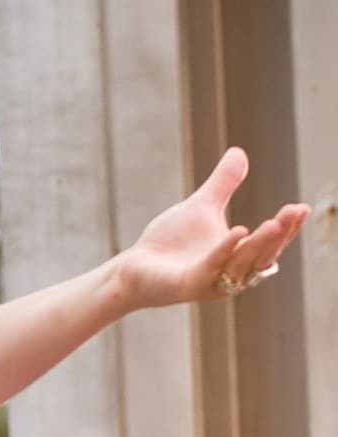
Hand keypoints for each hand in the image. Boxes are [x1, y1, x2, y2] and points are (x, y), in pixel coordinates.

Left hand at [117, 147, 308, 308]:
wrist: (134, 267)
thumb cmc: (170, 242)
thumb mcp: (203, 207)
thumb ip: (224, 183)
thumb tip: (239, 151)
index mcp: (239, 257)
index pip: (269, 244)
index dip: (287, 228)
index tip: (301, 207)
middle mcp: (232, 274)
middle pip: (262, 255)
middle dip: (279, 234)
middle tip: (294, 212)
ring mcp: (212, 282)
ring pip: (242, 263)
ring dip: (259, 244)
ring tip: (274, 223)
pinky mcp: (190, 284)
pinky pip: (212, 266)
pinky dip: (225, 249)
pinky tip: (238, 231)